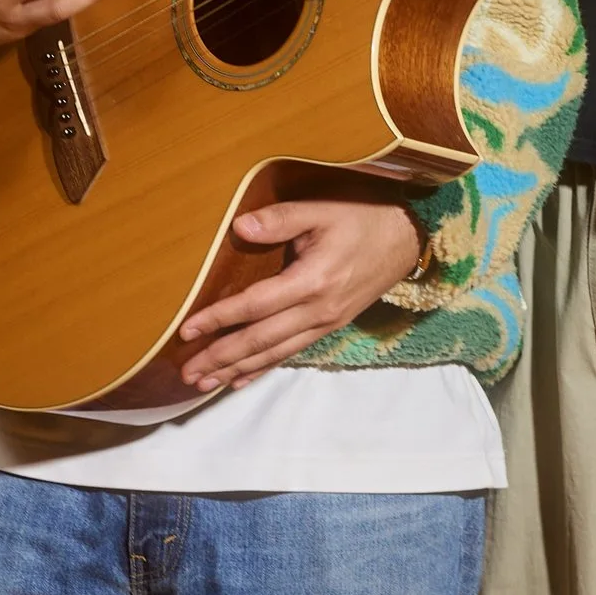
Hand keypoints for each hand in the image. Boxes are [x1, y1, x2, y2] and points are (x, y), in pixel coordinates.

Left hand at [175, 198, 423, 392]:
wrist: (408, 239)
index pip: (255, 306)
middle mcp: (318, 310)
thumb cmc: (363, 219)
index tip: (187, 330)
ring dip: (238, 370)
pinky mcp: (330, 326)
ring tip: (205, 383)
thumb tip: (239, 227)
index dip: (219, 318)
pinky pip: (291, 353)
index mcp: (312, 280)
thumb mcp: (323, 210)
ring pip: (274, 353)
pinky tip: (240, 381)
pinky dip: (263, 369)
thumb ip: (281, 219)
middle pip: (260, 339)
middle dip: (222, 357)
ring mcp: (325, 322)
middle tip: (188, 372)